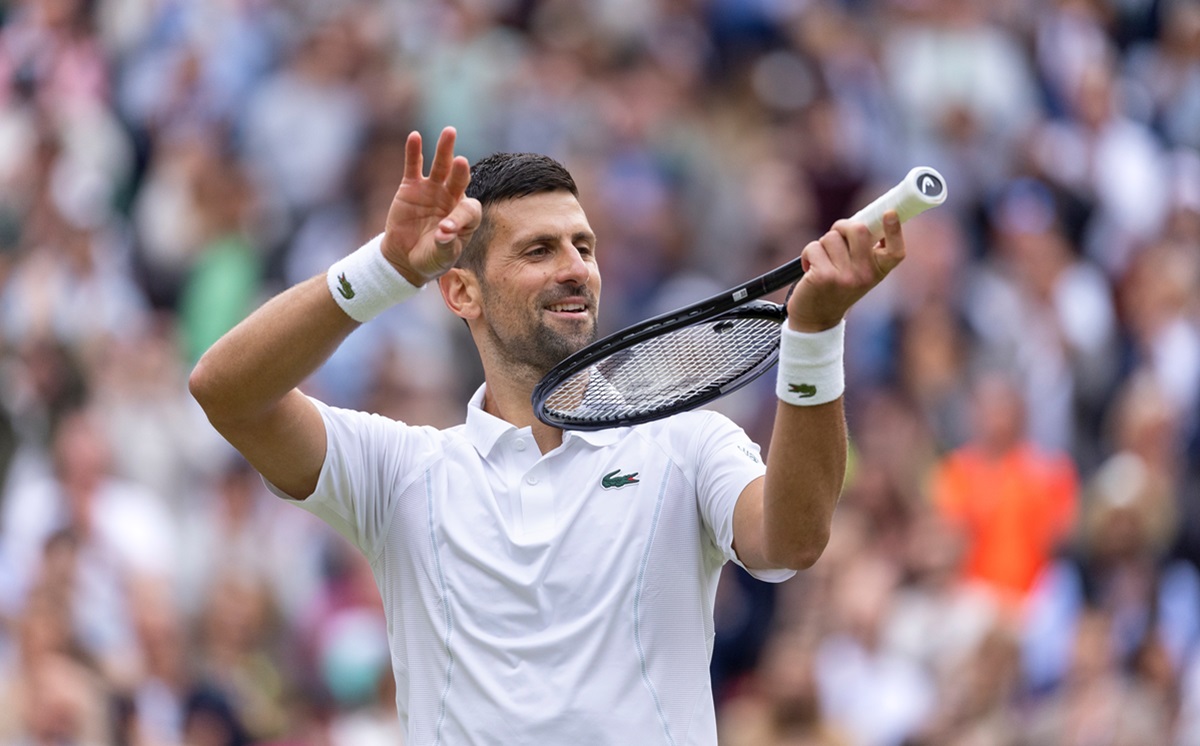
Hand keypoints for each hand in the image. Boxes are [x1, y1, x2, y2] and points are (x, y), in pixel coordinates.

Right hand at [382, 127, 482, 285]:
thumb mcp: (441, 257)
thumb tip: (443, 233)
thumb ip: (445, 245)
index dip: (459, 218)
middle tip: (462, 162)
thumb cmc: (430, 258)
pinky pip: (414, 166)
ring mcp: (433, 189)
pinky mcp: (412, 186)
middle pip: (460, 180)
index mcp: (466, 216)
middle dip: (461, 171)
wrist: (406, 258)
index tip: (445, 231)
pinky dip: (414, 152)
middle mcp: (452, 198)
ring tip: (449, 132)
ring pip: (441, 167)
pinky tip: (415, 137)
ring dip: (445, 150)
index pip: (468, 210)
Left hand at [785, 210, 905, 331]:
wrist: (816, 319)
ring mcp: (845, 277)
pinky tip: (810, 269)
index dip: (895, 230)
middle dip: (842, 227)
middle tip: (835, 237)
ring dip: (822, 245)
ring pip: (831, 237)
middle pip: (858, 229)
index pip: (896, 251)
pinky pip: (814, 247)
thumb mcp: (858, 272)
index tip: (890, 213)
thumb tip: (861, 221)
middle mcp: (865, 275)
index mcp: (879, 271)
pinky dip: (808, 254)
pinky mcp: (823, 277)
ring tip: (822, 261)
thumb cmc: (837, 287)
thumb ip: (864, 250)